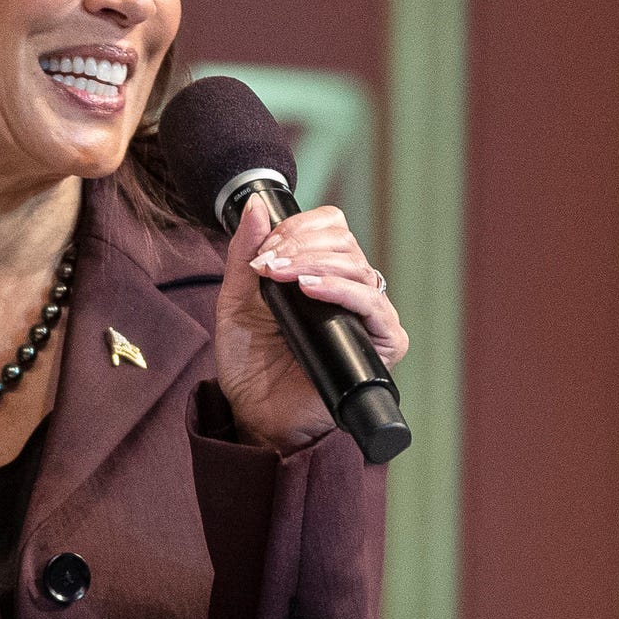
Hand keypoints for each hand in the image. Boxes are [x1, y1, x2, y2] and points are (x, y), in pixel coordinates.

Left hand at [214, 196, 406, 450]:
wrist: (256, 415)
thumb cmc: (250, 364)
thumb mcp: (236, 300)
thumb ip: (245, 253)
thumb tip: (258, 204)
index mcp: (323, 275)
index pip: (331, 227)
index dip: (301, 227)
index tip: (266, 248)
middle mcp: (350, 292)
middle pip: (345, 242)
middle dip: (302, 245)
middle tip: (269, 265)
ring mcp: (368, 318)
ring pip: (358, 268)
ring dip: (314, 263)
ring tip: (282, 278)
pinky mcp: (381, 346)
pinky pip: (374, 306)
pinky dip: (343, 291)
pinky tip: (312, 290)